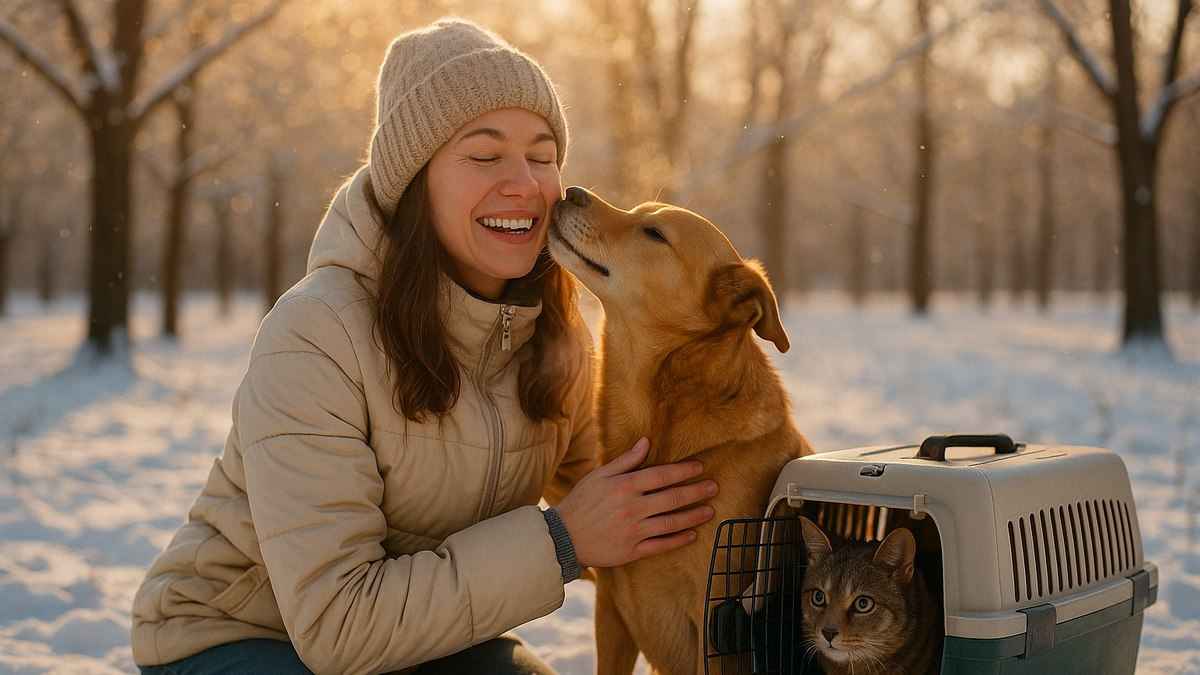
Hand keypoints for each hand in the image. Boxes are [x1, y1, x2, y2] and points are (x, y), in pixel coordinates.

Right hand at [555, 437, 718, 567]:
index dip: (683, 471)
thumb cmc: (581, 502)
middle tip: (714, 487)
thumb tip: (646, 442)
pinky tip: (692, 535)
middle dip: (696, 492)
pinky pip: (661, 545)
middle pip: (672, 498)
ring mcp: (634, 531)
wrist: (563, 537)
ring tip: (709, 511)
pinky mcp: (632, 551)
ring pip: (671, 523)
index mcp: (625, 486)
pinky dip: (678, 540)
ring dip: (693, 516)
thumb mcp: (600, 475)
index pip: (661, 476)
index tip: (700, 467)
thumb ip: (626, 460)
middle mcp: (632, 508)